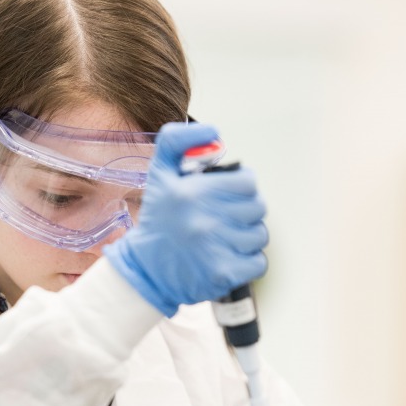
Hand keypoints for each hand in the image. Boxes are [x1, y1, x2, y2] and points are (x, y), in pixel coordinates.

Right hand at [104, 122, 267, 316]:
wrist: (146, 271)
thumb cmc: (159, 222)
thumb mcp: (159, 175)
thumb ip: (177, 141)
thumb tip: (213, 131)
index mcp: (191, 192)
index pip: (248, 182)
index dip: (240, 188)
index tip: (225, 198)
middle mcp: (204, 220)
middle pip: (258, 208)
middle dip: (243, 213)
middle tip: (223, 220)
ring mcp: (215, 249)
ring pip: (259, 235)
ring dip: (246, 238)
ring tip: (223, 240)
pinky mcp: (224, 274)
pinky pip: (258, 262)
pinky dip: (248, 262)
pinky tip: (227, 258)